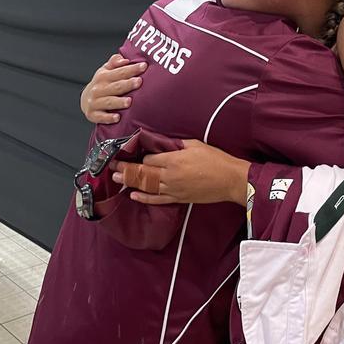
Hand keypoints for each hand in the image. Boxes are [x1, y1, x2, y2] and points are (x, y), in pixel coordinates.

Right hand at [80, 54, 146, 123]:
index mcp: (103, 76)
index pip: (120, 72)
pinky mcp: (93, 114)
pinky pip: (101, 117)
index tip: (144, 66)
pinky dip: (108, 118)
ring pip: (109, 102)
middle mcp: (99, 89)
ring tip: (129, 101)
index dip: (132, 69)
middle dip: (128, 84)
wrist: (85, 100)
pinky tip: (117, 118)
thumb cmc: (101, 84)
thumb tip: (124, 59)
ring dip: (119, 102)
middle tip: (139, 82)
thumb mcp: (105, 70)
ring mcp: (95, 102)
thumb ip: (114, 63)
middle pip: (116, 86)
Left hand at [111, 140, 249, 205]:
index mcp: (174, 160)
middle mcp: (170, 175)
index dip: (139, 155)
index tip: (129, 152)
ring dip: (131, 182)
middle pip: (143, 173)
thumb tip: (164, 143)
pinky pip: (157, 199)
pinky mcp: (179, 198)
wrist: (229, 180)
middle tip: (113, 166)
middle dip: (127, 169)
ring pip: (147, 186)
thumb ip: (177, 144)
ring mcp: (173, 189)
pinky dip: (144, 198)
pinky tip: (134, 195)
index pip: (149, 158)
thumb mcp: (196, 144)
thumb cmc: (216, 160)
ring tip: (118, 178)